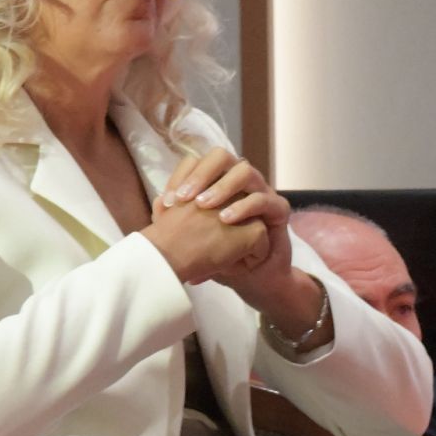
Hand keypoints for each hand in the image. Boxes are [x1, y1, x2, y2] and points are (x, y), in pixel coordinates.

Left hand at [159, 150, 325, 339]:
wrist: (251, 279)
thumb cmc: (220, 256)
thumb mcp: (191, 239)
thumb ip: (176, 222)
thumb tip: (157, 205)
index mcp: (219, 182)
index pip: (200, 161)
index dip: (183, 175)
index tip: (168, 200)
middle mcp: (240, 182)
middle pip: (222, 156)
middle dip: (202, 174)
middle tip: (186, 197)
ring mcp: (261, 192)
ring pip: (245, 171)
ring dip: (223, 186)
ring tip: (205, 206)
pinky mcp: (278, 210)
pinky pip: (264, 199)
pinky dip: (244, 206)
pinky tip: (226, 219)